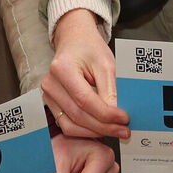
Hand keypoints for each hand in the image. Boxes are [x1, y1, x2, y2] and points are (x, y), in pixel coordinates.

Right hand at [42, 9, 129, 139]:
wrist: (74, 40)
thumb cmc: (90, 48)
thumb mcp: (106, 63)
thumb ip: (110, 90)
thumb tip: (116, 116)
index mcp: (62, 69)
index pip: (85, 100)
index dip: (106, 114)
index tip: (124, 119)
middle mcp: (50, 84)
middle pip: (78, 115)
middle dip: (104, 126)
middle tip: (124, 131)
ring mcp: (47, 95)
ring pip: (71, 125)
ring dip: (95, 132)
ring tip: (115, 131)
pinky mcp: (50, 103)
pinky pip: (67, 124)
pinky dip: (85, 130)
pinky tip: (101, 129)